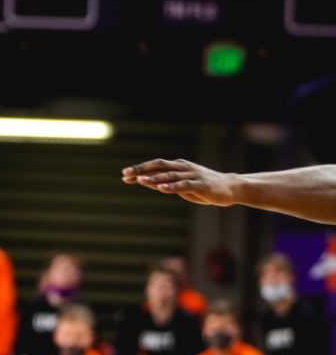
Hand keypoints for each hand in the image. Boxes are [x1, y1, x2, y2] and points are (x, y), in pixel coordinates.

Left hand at [122, 158, 238, 206]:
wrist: (229, 188)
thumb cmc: (202, 187)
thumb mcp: (180, 185)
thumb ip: (164, 182)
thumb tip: (145, 181)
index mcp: (177, 167)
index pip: (155, 166)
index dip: (139, 170)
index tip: (124, 175)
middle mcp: (183, 168)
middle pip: (159, 166)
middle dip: (141, 170)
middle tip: (126, 174)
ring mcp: (192, 175)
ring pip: (170, 175)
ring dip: (154, 178)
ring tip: (140, 181)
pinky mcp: (201, 184)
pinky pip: (184, 184)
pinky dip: (172, 186)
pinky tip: (161, 188)